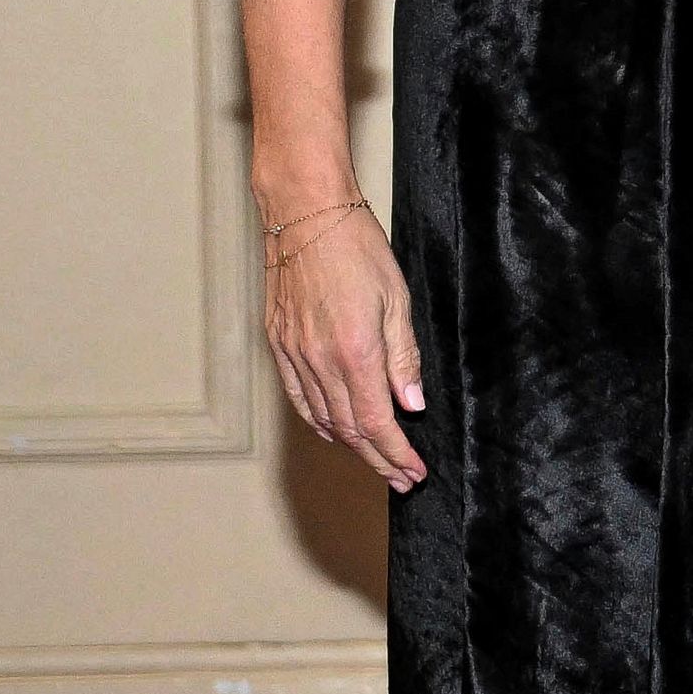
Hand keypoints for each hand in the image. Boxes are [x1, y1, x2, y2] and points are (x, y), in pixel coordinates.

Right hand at [265, 203, 425, 490]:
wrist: (306, 216)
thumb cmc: (358, 249)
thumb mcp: (398, 298)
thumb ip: (403, 356)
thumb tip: (410, 403)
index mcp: (354, 351)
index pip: (375, 422)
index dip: (396, 453)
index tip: (414, 472)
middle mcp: (319, 360)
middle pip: (349, 428)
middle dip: (379, 458)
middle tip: (401, 477)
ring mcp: (293, 354)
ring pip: (323, 417)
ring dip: (351, 445)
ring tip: (376, 461)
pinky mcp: (278, 344)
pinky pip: (298, 397)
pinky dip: (318, 421)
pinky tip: (334, 431)